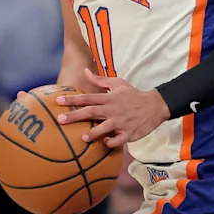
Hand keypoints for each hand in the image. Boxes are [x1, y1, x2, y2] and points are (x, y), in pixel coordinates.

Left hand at [56, 69, 170, 147]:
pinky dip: (111, 142)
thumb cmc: (133, 95)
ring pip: (104, 128)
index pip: (88, 98)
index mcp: (109, 98)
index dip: (73, 99)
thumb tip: (85, 71)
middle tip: (60, 120)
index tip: (58, 101)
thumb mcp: (118, 83)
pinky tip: (105, 142)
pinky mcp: (128, 132)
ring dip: (93, 133)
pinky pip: (118, 139)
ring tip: (82, 137)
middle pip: (91, 112)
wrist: (154, 106)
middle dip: (75, 116)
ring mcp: (120, 122)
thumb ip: (100, 80)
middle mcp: (112, 110)